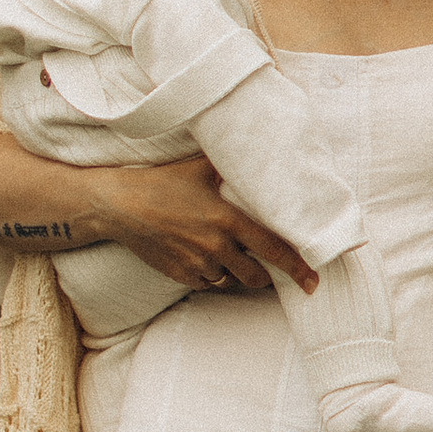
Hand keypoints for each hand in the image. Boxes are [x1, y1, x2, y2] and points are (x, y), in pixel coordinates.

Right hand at [101, 158, 318, 295]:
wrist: (120, 206)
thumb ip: (230, 165)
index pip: (273, 249)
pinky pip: (207, 283)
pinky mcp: (180, 275)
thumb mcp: (199, 168)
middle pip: (255, 275)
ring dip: (237, 273)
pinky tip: (206, 258)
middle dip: (267, 277)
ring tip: (234, 258)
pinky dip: (212, 276)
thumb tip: (255, 148)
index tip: (313, 280)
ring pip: (230, 280)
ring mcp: (197, 264)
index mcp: (227, 220)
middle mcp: (216, 246)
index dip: (297, 267)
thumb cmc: (161, 182)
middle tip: (275, 274)